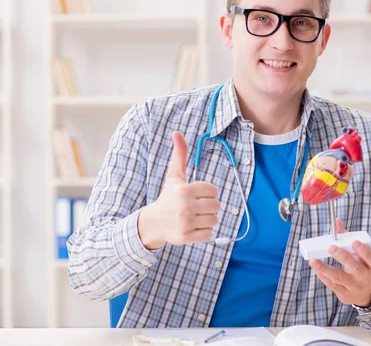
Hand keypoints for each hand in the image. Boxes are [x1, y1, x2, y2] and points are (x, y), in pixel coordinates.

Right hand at [138, 131, 220, 248]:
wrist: (154, 222)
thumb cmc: (168, 197)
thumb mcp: (174, 176)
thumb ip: (179, 155)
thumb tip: (177, 132)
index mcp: (184, 190)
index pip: (213, 190)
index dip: (207, 193)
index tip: (196, 195)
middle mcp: (185, 206)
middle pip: (216, 205)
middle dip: (208, 206)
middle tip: (195, 207)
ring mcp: (186, 223)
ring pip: (214, 220)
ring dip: (207, 219)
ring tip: (194, 217)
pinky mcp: (187, 237)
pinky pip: (209, 234)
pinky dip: (203, 232)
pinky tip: (192, 227)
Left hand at [308, 218, 370, 306]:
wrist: (368, 294)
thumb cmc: (362, 268)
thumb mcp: (360, 255)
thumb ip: (348, 238)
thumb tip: (336, 222)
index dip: (364, 251)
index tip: (355, 242)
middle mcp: (364, 277)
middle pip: (355, 268)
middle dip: (343, 257)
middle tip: (331, 247)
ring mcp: (354, 287)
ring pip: (339, 278)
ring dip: (325, 268)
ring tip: (313, 261)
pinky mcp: (344, 294)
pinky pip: (332, 285)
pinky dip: (323, 276)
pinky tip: (316, 268)